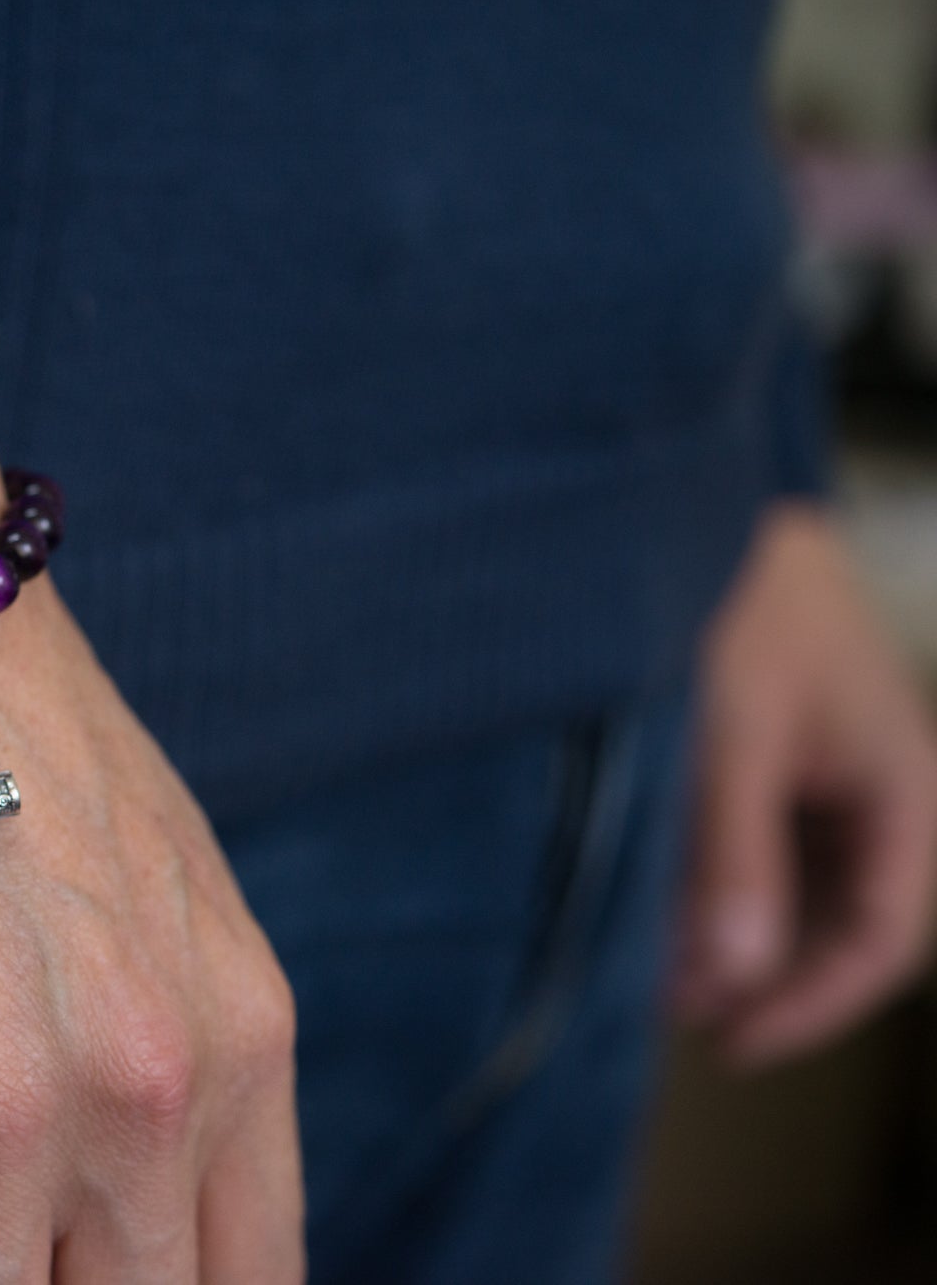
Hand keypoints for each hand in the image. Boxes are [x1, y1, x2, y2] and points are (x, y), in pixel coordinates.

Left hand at [675, 503, 936, 1065]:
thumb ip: (731, 852)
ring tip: (649, 974)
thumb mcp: (730, 730)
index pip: (878, 940)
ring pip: (796, 897)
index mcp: (903, 789)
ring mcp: (829, 782)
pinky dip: (714, 890)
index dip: (807, 1006)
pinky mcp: (778, 767)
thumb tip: (727, 974)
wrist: (702, 511)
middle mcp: (878, 795)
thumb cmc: (738, 601)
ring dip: (734, 940)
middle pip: (838, 929)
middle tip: (670, 1015)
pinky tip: (653, 911)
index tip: (728, 1042)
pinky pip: (761, 854)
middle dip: (762, 980)